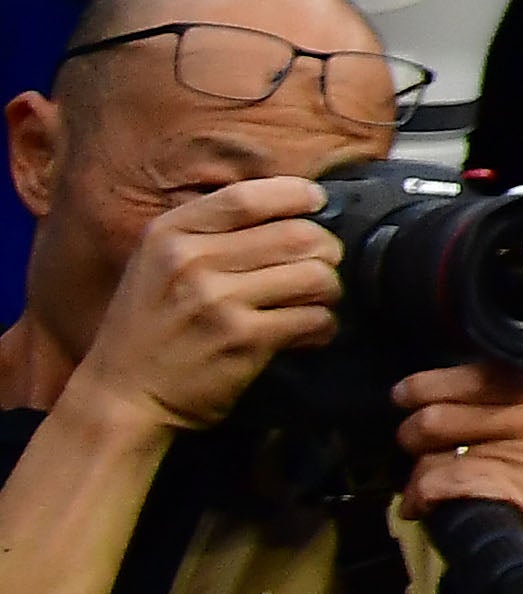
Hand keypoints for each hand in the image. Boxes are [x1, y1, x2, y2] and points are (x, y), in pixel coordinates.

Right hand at [63, 174, 337, 435]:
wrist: (122, 397)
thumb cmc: (149, 329)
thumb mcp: (158, 263)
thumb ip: (211, 232)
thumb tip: (291, 207)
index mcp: (170, 234)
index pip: (250, 196)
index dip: (296, 195)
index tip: (316, 202)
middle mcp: (192, 261)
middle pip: (298, 235)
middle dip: (327, 250)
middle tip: (323, 266)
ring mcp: (218, 300)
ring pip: (316, 276)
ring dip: (329, 290)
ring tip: (316, 301)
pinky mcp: (242, 339)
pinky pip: (314, 318)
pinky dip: (323, 326)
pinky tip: (309, 332)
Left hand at [396, 364, 522, 593]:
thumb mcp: (516, 410)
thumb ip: (479, 388)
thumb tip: (405, 389)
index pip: (465, 372)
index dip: (425, 387)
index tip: (406, 398)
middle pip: (434, 417)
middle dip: (412, 437)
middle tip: (421, 450)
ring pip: (432, 455)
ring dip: (417, 474)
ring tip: (428, 481)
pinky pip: (443, 484)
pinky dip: (421, 498)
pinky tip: (425, 505)